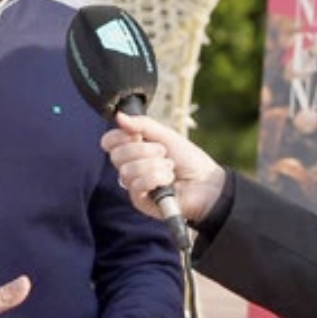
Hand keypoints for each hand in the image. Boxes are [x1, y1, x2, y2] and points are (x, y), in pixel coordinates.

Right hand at [100, 112, 226, 224]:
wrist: (207, 182)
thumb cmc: (189, 160)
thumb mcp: (165, 135)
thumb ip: (142, 125)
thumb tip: (119, 116)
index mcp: (134, 150)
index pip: (109, 142)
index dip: (119, 136)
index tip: (137, 135)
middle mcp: (131, 167)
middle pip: (117, 156)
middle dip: (144, 150)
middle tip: (163, 152)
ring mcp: (135, 185)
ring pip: (127, 171)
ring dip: (154, 165)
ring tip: (170, 168)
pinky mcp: (141, 201)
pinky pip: (136, 185)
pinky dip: (155, 178)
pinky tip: (168, 181)